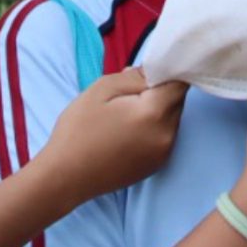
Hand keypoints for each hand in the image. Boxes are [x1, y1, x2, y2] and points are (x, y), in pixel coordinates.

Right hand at [40, 69, 188, 201]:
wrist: (66, 177)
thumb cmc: (79, 130)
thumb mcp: (101, 89)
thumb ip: (135, 76)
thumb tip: (155, 72)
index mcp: (155, 113)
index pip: (180, 82)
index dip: (168, 70)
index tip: (149, 69)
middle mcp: (167, 134)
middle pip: (177, 100)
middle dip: (160, 90)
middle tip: (128, 92)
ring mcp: (164, 153)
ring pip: (172, 118)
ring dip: (157, 109)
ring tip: (124, 113)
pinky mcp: (157, 165)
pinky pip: (164, 135)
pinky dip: (153, 127)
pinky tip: (127, 131)